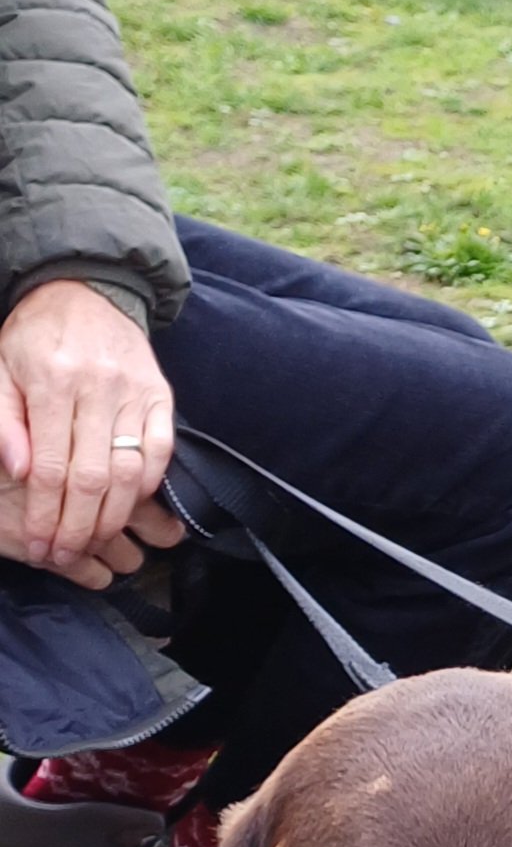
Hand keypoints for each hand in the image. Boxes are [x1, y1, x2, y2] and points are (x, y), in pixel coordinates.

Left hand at [0, 279, 180, 570]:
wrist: (85, 290)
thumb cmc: (35, 336)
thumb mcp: (1, 367)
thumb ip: (4, 420)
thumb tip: (20, 471)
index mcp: (51, 380)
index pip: (50, 465)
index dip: (46, 513)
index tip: (41, 544)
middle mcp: (98, 388)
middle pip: (91, 478)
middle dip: (78, 526)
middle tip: (67, 555)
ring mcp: (134, 393)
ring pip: (128, 472)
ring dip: (113, 517)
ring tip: (95, 542)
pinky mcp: (161, 397)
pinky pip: (160, 452)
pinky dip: (148, 485)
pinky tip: (129, 507)